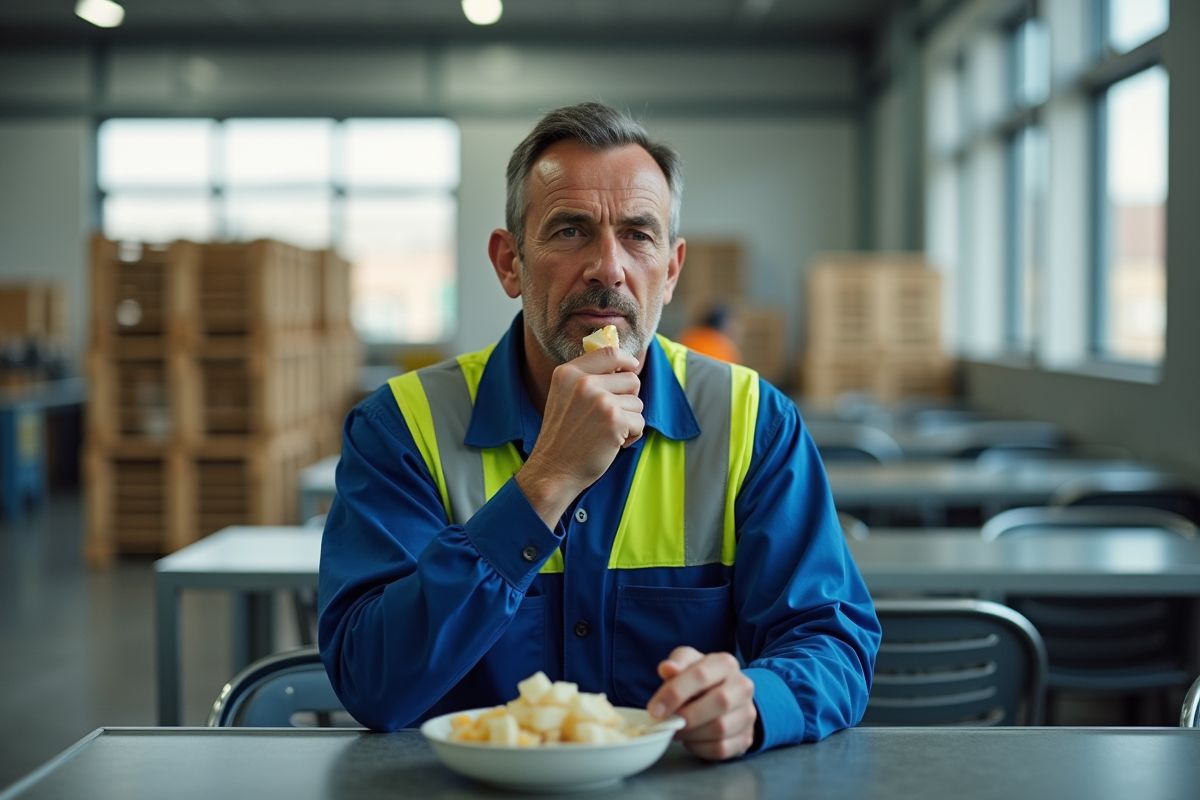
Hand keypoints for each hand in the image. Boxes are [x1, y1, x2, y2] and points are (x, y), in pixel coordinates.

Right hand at [516, 346, 643, 526]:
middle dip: (628, 399)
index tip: (631, 368)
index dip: (627, 360)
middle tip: (610, 417)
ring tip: (607, 432)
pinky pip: (640, 422)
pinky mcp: (614, 420)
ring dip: (629, 420)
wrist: (553, 470)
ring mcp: (599, 400)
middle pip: (632, 378)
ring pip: (637, 402)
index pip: (610, 352)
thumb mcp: (564, 396)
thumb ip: (587, 378)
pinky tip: (612, 444)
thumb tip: (623, 363)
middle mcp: (583, 383)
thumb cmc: (563, 436)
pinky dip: (631, 436)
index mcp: (568, 373)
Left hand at [647, 647, 757, 760]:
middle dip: (687, 715)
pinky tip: (690, 740)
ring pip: (721, 728)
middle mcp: (742, 686)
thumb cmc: (701, 679)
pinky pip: (722, 748)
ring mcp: (748, 713)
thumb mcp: (688, 664)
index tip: (655, 709)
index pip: (701, 675)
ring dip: (692, 733)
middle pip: (719, 702)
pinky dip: (700, 748)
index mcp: (726, 664)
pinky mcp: (746, 737)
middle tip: (667, 723)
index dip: (675, 693)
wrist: (725, 697)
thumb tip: (666, 668)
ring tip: (677, 730)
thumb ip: (677, 664)